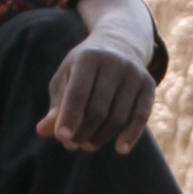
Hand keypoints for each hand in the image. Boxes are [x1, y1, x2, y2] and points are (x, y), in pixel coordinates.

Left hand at [38, 34, 155, 155]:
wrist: (120, 44)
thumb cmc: (84, 68)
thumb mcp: (66, 78)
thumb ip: (56, 104)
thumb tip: (43, 131)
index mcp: (88, 57)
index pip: (78, 92)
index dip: (69, 116)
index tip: (61, 137)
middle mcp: (114, 62)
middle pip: (98, 109)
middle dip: (83, 131)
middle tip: (71, 144)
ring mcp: (134, 73)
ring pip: (118, 117)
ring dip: (101, 137)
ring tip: (87, 144)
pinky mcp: (149, 85)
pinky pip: (141, 116)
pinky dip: (131, 135)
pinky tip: (120, 149)